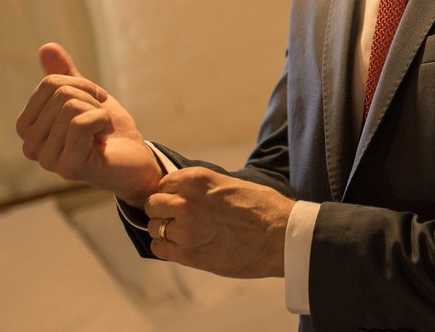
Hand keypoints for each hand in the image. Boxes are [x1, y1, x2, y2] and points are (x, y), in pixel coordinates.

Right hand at [15, 43, 160, 206]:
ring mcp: (47, 160)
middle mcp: (30, 146)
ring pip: (71, 107)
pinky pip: (81, 123)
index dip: (82, 86)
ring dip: (99, 113)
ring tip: (102, 131)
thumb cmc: (109, 130)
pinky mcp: (68, 168)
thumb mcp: (87, 96)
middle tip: (101, 120)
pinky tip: (105, 138)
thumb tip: (46, 47)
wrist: (136, 160)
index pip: (50, 84)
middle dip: (92, 99)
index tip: (95, 103)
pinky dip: (103, 121)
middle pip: (61, 94)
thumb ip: (65, 76)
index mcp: (29, 127)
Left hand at [145, 167, 292, 277]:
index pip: (164, 183)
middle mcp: (186, 203)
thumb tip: (191, 193)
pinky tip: (182, 246)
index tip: (180, 199)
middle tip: (179, 217)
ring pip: (154, 227)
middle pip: (153, 205)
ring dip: (164, 229)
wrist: (282, 237)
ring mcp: (185, 230)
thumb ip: (207, 187)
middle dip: (163, 210)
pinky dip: (165, 246)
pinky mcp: (188, 255)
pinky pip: (159, 248)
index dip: (171, 192)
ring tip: (183, 233)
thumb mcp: (234, 184)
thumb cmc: (265, 208)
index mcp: (199, 180)